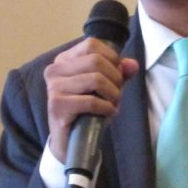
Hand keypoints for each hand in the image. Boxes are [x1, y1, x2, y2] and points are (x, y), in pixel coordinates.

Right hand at [44, 37, 138, 161]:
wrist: (70, 142)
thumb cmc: (87, 110)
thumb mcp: (106, 87)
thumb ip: (119, 72)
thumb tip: (132, 65)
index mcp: (64, 60)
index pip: (92, 44)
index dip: (111, 58)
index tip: (117, 75)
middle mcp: (55, 70)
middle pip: (96, 61)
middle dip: (115, 78)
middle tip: (117, 94)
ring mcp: (54, 87)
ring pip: (96, 79)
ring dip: (113, 94)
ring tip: (113, 104)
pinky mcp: (57, 106)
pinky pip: (91, 101)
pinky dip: (106, 108)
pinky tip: (107, 113)